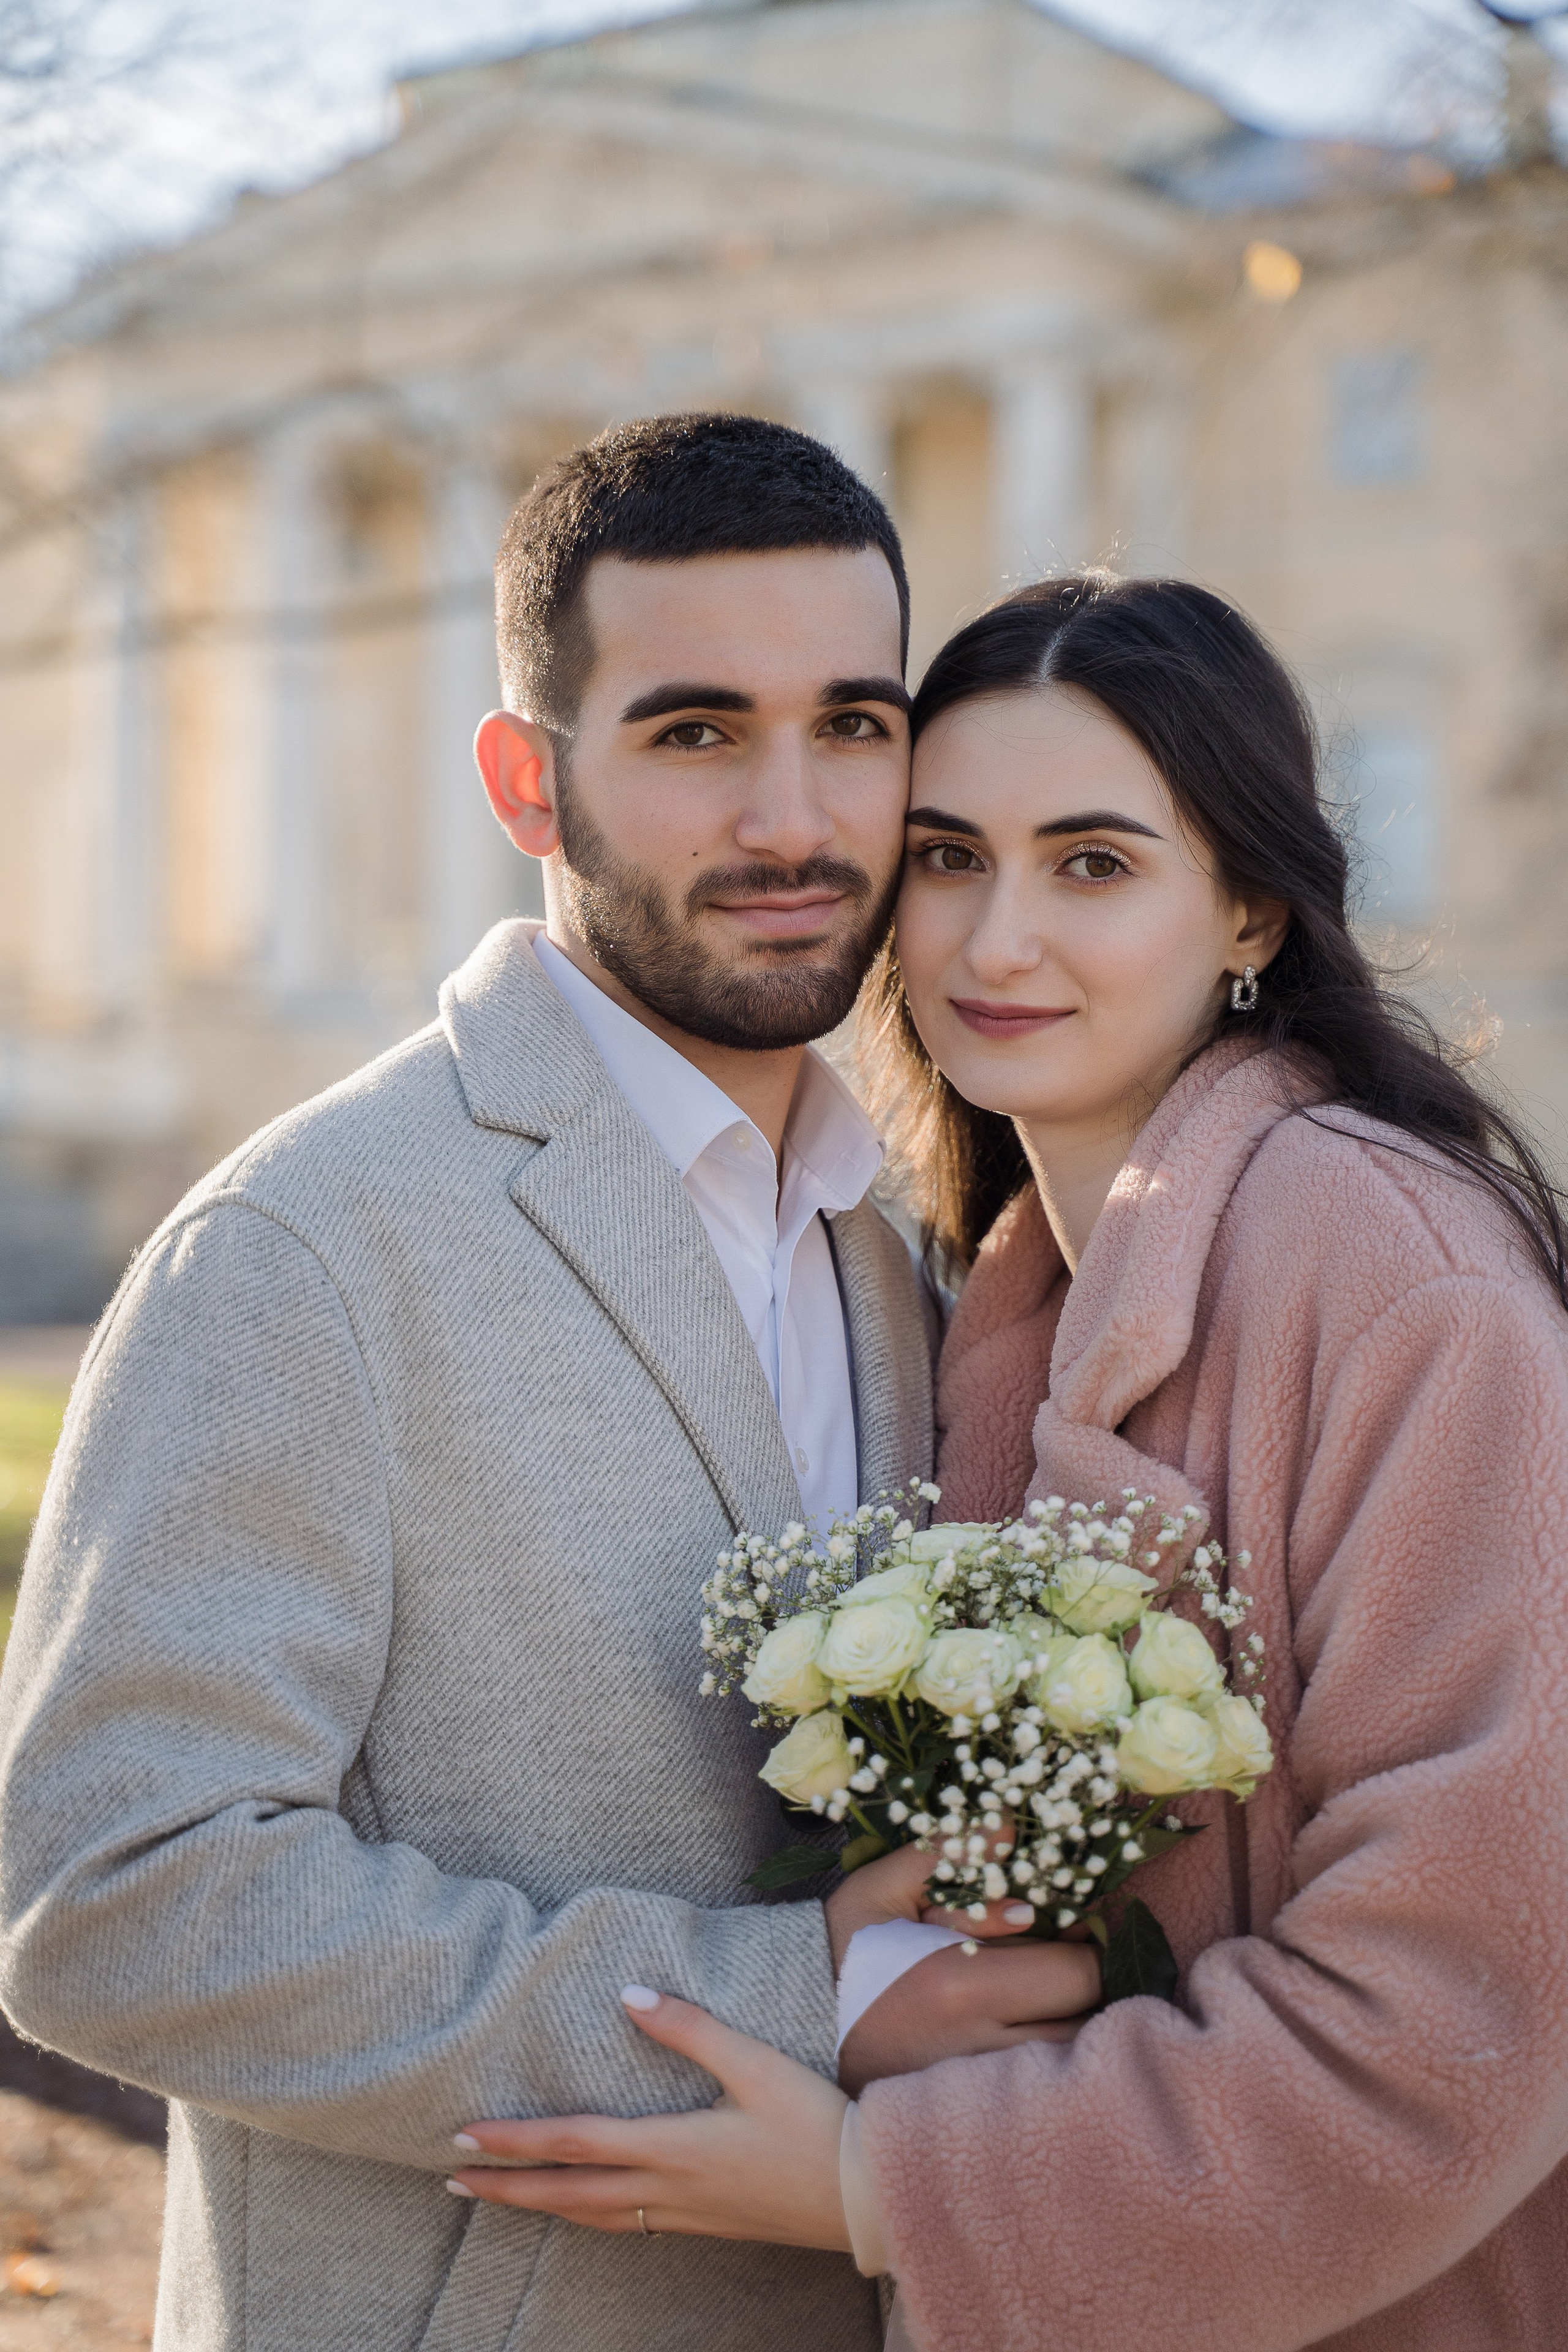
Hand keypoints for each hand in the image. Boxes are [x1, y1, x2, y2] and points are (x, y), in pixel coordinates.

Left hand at [448, 1988, 848, 2250]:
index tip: (465, 2133)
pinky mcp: (704, 2223)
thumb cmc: (815, 2122)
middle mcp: (667, 2188)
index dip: (516, 2140)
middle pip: (568, 2192)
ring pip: (592, 2215)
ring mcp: (684, 2213)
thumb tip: (630, 1996)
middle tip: (453, 2179)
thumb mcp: (757, 2062)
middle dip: (507, 2186)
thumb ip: (692, 2029)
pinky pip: (625, 2225)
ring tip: (500, 2195)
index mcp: (673, 2145)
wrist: (864, 2194)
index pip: (575, 2143)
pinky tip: (582, 2209)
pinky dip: (586, 2217)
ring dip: (540, 2204)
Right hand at [824, 1837, 1100, 2092]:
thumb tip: (1012, 1827)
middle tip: (1059, 1959)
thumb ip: (949, 1854)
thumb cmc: (844, 1948)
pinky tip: (1019, 2030)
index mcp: (965, 1987)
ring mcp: (975, 2090)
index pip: (1079, 1975)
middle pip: (1085, 2025)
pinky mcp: (964, 2112)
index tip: (1067, 1928)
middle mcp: (980, 2049)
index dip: (1085, 1946)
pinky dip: (1044, 2063)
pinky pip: (1035, 2091)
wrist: (794, 2024)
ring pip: (1066, 2065)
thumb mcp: (884, 1887)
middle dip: (1083, 1989)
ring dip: (1068, 2026)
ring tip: (1042, 1994)